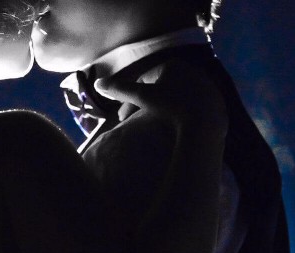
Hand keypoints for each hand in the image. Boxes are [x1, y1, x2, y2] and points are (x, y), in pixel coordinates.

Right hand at [94, 59, 227, 136]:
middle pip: (160, 87)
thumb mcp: (141, 97)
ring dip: (163, 108)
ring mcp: (205, 85)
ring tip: (154, 125)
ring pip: (176, 96)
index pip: (144, 80)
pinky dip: (181, 114)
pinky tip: (176, 126)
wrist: (205, 123)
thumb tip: (97, 83)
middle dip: (146, 104)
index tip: (124, 117)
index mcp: (173, 65)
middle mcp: (191, 70)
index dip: (130, 99)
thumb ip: (120, 89)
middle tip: (137, 121)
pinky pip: (192, 106)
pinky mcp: (216, 100)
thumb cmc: (171, 105)